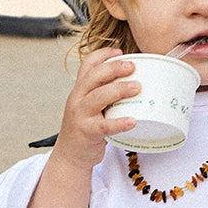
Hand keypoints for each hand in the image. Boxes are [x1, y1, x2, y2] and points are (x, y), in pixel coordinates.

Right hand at [20, 48, 139, 207]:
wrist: (70, 155)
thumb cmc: (87, 128)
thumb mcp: (90, 107)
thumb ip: (105, 95)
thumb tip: (136, 83)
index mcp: (79, 90)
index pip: (87, 66)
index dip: (102, 55)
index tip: (119, 51)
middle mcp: (77, 99)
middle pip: (93, 77)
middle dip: (113, 68)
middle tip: (133, 65)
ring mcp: (81, 115)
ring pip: (98, 97)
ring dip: (118, 90)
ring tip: (137, 87)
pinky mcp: (87, 133)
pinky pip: (104, 126)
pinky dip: (119, 123)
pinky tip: (133, 120)